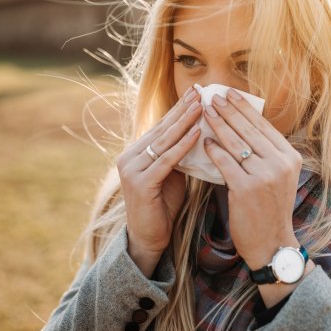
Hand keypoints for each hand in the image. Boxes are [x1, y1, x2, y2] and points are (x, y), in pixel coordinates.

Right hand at [116, 87, 201, 258]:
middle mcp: (129, 157)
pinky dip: (183, 146)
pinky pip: (166, 160)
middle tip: (200, 91)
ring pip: (164, 141)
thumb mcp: (172, 175)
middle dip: (182, 110)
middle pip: (162, 129)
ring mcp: (132, 169)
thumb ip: (177, 155)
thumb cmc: (163, 207)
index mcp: (136, 153)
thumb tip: (199, 133)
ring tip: (201, 106)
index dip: (178, 109)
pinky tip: (197, 134)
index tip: (195, 92)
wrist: (149, 238)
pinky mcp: (140, 183)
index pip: (160, 126)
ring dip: (184, 122)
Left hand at [201, 88, 302, 270]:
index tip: (230, 93)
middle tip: (213, 96)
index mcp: (290, 157)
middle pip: (248, 130)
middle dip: (228, 110)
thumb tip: (243, 125)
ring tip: (205, 111)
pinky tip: (204, 141)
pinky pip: (225, 162)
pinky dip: (213, 150)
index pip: (263, 126)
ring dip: (218, 124)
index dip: (244, 108)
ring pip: (235, 143)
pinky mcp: (246, 189)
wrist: (271, 243)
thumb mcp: (278, 177)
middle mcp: (280, 164)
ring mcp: (264, 176)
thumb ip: (266, 153)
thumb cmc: (269, 209)